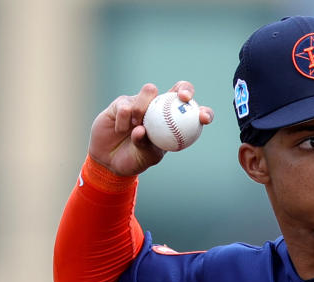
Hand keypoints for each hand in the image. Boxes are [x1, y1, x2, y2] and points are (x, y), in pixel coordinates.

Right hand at [88, 81, 214, 176]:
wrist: (110, 160)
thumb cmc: (135, 159)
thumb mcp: (146, 157)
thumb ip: (146, 145)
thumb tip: (142, 130)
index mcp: (174, 123)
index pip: (193, 113)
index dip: (203, 112)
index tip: (203, 118)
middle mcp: (161, 109)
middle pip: (178, 89)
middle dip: (185, 89)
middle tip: (182, 98)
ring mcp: (141, 103)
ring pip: (149, 91)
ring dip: (143, 107)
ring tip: (136, 124)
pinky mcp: (122, 102)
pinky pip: (125, 104)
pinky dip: (123, 119)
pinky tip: (120, 130)